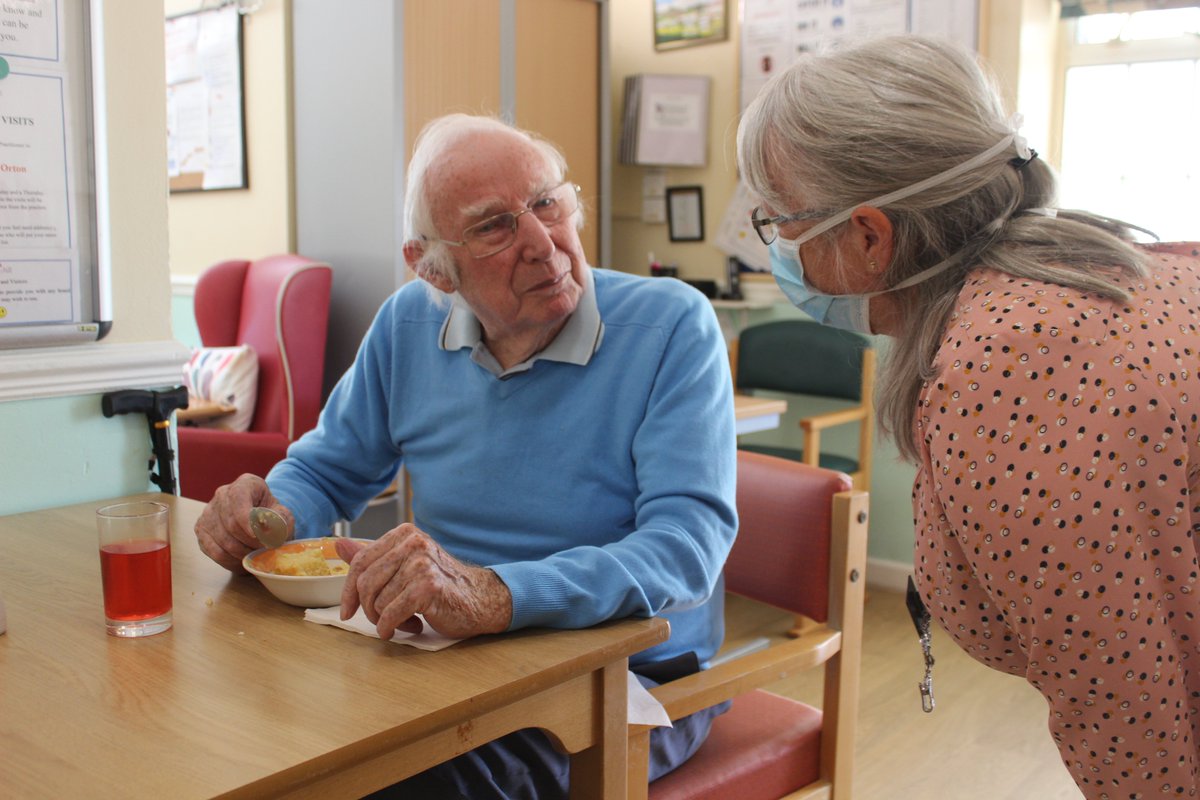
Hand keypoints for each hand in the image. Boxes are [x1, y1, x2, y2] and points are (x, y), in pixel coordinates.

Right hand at [194, 474, 294, 572]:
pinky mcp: (201, 530)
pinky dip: (230, 560)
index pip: (239, 498)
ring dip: (242, 553)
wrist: (260, 523)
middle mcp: (222, 494)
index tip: (257, 535)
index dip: (246, 519)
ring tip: (255, 555)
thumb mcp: (283, 516)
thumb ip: (280, 520)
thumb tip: (266, 529)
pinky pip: (214, 551)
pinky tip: (242, 560)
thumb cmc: (272, 517)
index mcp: (246, 484)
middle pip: (231, 524)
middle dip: (250, 542)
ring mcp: (209, 512)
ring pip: (223, 540)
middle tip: (264, 550)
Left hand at [335, 524, 512, 639]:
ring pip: (378, 602)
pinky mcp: (428, 586)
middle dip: (368, 610)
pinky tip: (409, 628)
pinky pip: (391, 614)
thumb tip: (338, 545)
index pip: (360, 562)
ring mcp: (421, 563)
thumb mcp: (404, 565)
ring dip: (387, 621)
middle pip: (365, 583)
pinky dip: (392, 628)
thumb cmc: (440, 585)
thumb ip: (373, 557)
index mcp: (404, 534)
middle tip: (383, 620)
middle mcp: (413, 543)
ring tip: (406, 621)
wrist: (479, 599)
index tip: (347, 611)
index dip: (348, 591)